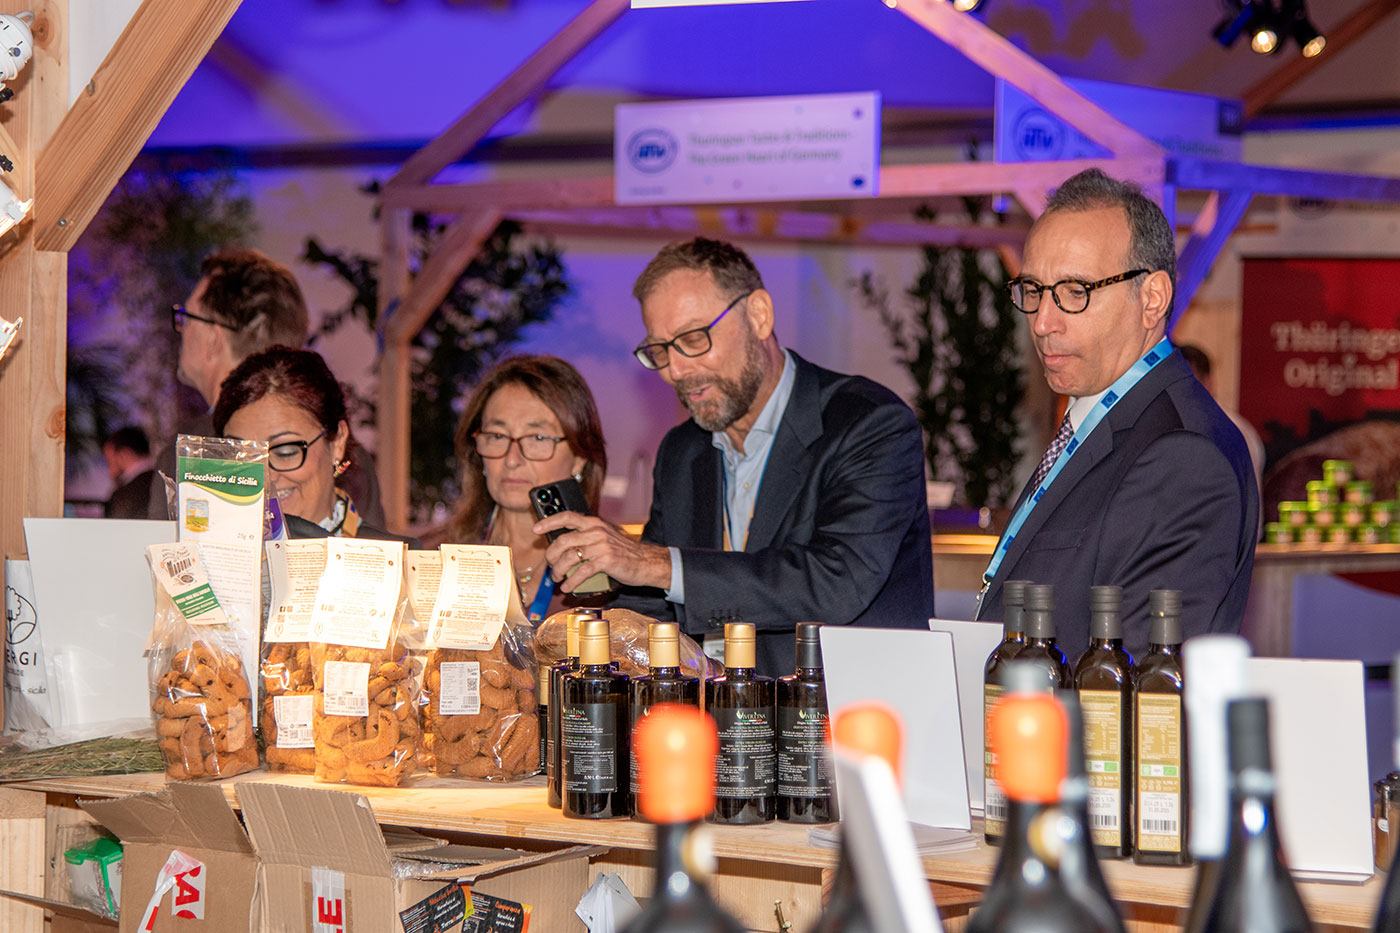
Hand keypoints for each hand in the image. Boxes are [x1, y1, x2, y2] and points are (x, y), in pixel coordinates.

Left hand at [535, 511, 671, 592]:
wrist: (646, 562)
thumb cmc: (624, 552)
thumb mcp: (605, 537)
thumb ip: (587, 536)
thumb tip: (563, 546)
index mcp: (595, 523)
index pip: (567, 517)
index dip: (549, 522)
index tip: (536, 529)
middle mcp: (596, 531)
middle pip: (562, 541)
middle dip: (551, 556)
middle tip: (550, 565)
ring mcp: (601, 546)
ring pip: (569, 557)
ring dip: (558, 570)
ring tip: (557, 578)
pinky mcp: (605, 561)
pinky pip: (581, 572)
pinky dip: (571, 582)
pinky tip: (568, 587)